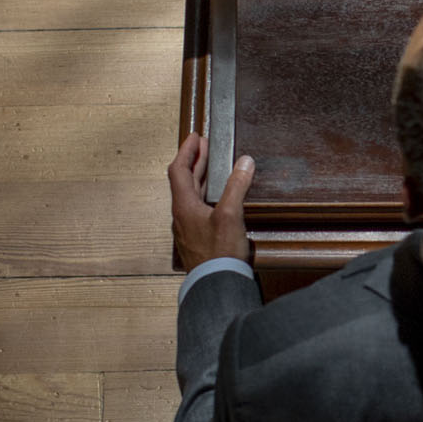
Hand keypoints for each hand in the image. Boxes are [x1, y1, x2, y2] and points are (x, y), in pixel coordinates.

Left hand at [167, 134, 255, 271]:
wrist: (215, 284)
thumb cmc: (219, 254)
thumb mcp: (231, 215)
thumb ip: (237, 186)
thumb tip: (244, 163)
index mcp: (184, 205)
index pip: (178, 169)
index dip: (187, 151)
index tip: (196, 138)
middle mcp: (182, 215)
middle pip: (185, 181)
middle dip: (195, 161)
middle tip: (205, 147)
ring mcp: (189, 227)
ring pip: (192, 195)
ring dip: (201, 178)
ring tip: (213, 166)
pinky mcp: (198, 238)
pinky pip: (199, 209)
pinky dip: (208, 195)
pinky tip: (220, 197)